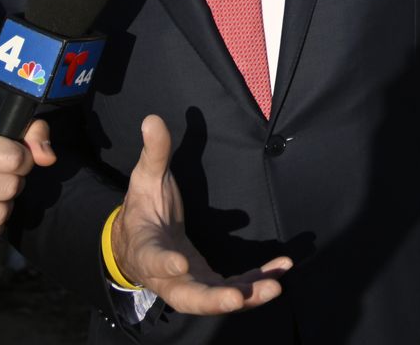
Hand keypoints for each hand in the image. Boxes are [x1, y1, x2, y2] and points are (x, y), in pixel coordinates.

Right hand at [111, 115, 291, 313]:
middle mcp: (166, 275)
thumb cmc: (142, 209)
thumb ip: (154, 153)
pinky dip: (257, 282)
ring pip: (215, 299)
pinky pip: (234, 288)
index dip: (165, 263)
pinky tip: (282, 270)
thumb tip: (152, 119)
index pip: (153, 259)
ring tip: (275, 286)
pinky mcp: (208, 283)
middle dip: (213, 299)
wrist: (137, 243)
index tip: (181, 263)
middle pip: (187, 296)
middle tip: (238, 298)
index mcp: (146, 248)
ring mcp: (189, 284)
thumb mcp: (145, 178)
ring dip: (246, 295)